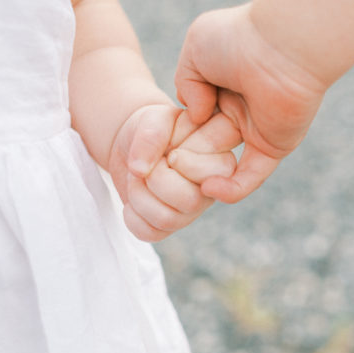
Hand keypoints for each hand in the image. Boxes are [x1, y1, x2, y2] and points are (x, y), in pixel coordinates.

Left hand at [109, 104, 238, 241]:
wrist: (134, 145)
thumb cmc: (154, 129)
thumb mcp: (154, 119)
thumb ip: (153, 134)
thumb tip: (140, 170)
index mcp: (221, 161)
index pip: (213, 175)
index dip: (183, 163)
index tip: (171, 151)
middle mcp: (213, 189)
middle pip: (190, 201)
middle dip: (156, 179)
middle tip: (150, 163)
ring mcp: (192, 211)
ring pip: (167, 220)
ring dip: (139, 195)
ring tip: (139, 177)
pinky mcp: (169, 226)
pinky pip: (150, 233)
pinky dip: (131, 215)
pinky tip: (134, 197)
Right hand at [172, 4, 327, 203]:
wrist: (282, 47)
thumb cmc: (238, 39)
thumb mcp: (195, 52)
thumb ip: (186, 84)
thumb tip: (195, 118)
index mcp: (222, 85)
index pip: (192, 118)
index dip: (174, 132)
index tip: (155, 142)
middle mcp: (239, 108)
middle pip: (203, 144)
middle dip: (182, 156)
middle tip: (163, 163)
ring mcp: (257, 130)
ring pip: (222, 163)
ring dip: (199, 173)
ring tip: (180, 175)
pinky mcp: (274, 147)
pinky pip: (250, 176)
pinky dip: (230, 189)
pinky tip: (209, 189)